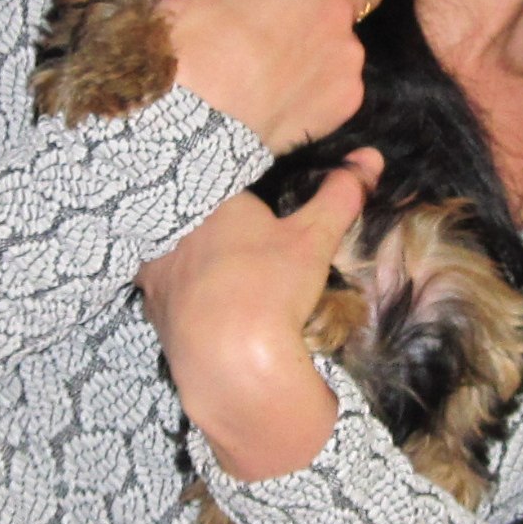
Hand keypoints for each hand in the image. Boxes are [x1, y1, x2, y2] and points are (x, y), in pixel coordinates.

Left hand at [137, 148, 381, 480]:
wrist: (231, 366)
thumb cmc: (271, 288)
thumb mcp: (313, 238)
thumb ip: (339, 194)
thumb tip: (370, 157)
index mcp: (206, 201)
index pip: (223, 185)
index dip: (247, 201)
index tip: (266, 219)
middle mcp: (170, 232)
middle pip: (198, 221)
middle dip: (221, 232)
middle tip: (254, 254)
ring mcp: (155, 274)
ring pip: (180, 258)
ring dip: (201, 266)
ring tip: (235, 285)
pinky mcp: (152, 313)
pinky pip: (172, 295)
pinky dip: (190, 300)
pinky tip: (214, 315)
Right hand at [157, 0, 381, 152]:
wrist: (196, 113)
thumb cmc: (191, 42)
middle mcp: (336, 6)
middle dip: (336, 3)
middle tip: (298, 26)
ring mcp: (348, 54)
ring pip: (346, 46)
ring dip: (323, 53)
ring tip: (281, 76)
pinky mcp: (349, 97)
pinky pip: (341, 88)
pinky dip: (320, 92)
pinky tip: (286, 102)